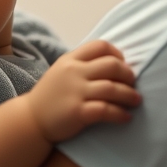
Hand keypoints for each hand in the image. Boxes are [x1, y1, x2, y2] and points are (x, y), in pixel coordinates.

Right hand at [21, 40, 139, 142]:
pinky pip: (106, 110)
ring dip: (130, 95)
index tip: (123, 66)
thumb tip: (114, 64)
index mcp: (70, 60)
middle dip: (128, 74)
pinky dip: (120, 114)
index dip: (118, 54)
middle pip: (112, 65)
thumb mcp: (62, 72)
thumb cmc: (51, 96)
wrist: (30, 119)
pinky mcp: (77, 112)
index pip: (101, 46)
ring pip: (112, 88)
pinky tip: (126, 118)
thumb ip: (82, 65)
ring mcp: (75, 92)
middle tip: (133, 84)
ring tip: (136, 101)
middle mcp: (73, 72)